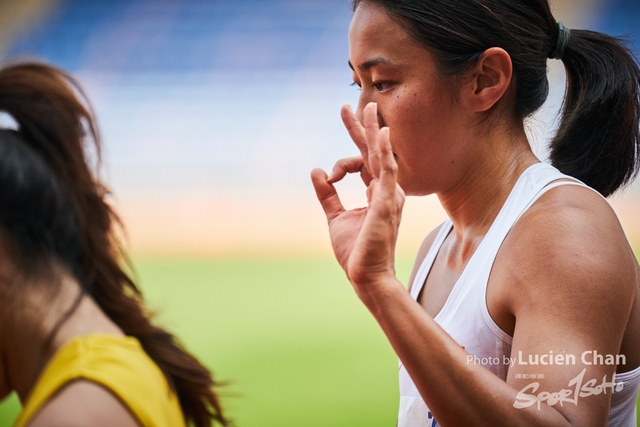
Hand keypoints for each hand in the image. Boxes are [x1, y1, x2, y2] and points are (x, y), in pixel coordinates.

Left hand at [311, 102, 404, 296]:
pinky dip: (384, 152)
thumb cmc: (356, 251)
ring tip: (369, 109)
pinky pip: (388, 173)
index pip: (364, 161)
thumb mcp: (336, 217)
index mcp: (375, 193)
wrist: (365, 275)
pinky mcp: (386, 204)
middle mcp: (385, 191)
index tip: (336, 151)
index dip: (349, 151)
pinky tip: (382, 134)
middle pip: (374, 153)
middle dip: (363, 129)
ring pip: (382, 157)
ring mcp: (388, 197)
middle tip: (354, 105)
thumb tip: (317, 170)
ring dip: (374, 133)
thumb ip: (327, 194)